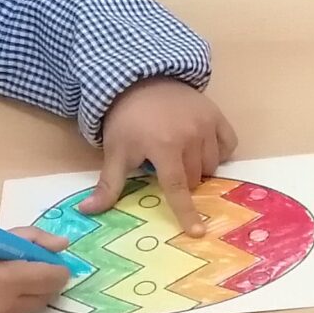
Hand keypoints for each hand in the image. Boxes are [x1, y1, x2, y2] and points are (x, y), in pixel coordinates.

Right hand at [0, 232, 70, 312]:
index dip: (58, 269)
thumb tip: (62, 245)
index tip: (54, 261)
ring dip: (26, 295)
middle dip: (45, 283)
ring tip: (5, 278)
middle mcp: (0, 306)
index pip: (49, 278)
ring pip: (27, 309)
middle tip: (32, 268)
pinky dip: (6, 306)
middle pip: (44, 297)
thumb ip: (27, 239)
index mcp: (2, 279)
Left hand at [85, 78, 236, 232]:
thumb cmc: (126, 120)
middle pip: (195, 178)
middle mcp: (190, 136)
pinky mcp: (216, 114)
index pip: (177, 187)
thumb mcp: (115, 151)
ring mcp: (206, 124)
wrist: (139, 80)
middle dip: (182, 181)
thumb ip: (108, 184)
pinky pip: (228, 143)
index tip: (197, 232)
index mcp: (163, 147)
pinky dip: (220, 152)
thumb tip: (85, 211)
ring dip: (200, 168)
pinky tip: (205, 149)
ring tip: (182, 157)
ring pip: (212, 164)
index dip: (186, 211)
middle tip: (166, 168)